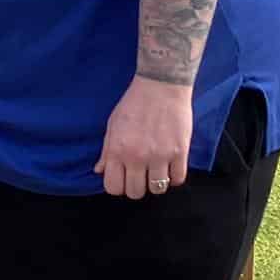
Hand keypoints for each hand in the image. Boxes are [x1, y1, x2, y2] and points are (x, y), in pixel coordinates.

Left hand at [94, 74, 192, 198]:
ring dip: (156, 183)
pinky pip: (178, 179)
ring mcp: (160, 156)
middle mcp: (137, 156)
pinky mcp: (180, 152)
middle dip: (136, 187)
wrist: (160, 86)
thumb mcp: (112, 125)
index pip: (113, 187)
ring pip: (157, 189)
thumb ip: (106, 151)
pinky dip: (174, 177)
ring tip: (155, 171)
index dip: (118, 186)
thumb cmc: (133, 104)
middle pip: (135, 192)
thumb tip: (99, 170)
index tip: (123, 178)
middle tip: (139, 175)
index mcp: (117, 150)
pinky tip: (170, 167)